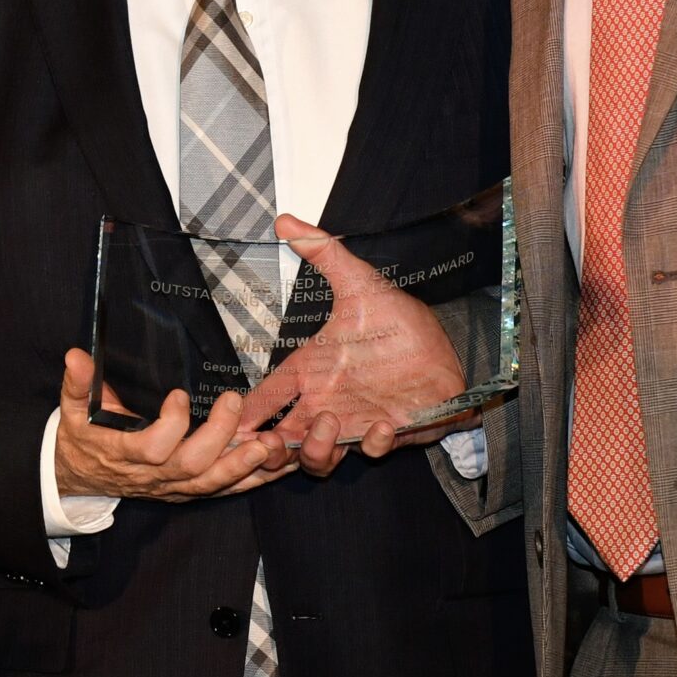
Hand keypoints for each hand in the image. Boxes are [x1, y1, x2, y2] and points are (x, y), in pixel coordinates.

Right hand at [50, 347, 295, 501]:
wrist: (80, 477)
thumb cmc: (81, 438)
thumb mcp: (72, 410)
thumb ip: (77, 384)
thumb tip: (76, 355)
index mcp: (124, 454)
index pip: (151, 448)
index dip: (170, 425)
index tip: (180, 394)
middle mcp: (152, 476)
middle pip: (190, 465)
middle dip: (218, 437)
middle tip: (234, 403)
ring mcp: (172, 487)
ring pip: (211, 483)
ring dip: (242, 465)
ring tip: (268, 443)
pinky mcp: (187, 491)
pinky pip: (222, 491)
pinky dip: (251, 481)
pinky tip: (276, 466)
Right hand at [232, 216, 476, 473]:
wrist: (445, 343)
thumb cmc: (395, 318)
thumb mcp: (358, 283)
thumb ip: (322, 253)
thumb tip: (286, 219)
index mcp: (313, 369)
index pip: (268, 395)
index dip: (247, 413)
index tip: (231, 424)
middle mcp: (328, 400)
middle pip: (283, 440)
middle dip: (270, 450)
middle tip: (271, 443)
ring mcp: (356, 421)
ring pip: (318, 457)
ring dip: (315, 450)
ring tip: (326, 423)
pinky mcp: (389, 432)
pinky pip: (370, 451)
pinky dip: (370, 445)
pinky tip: (381, 424)